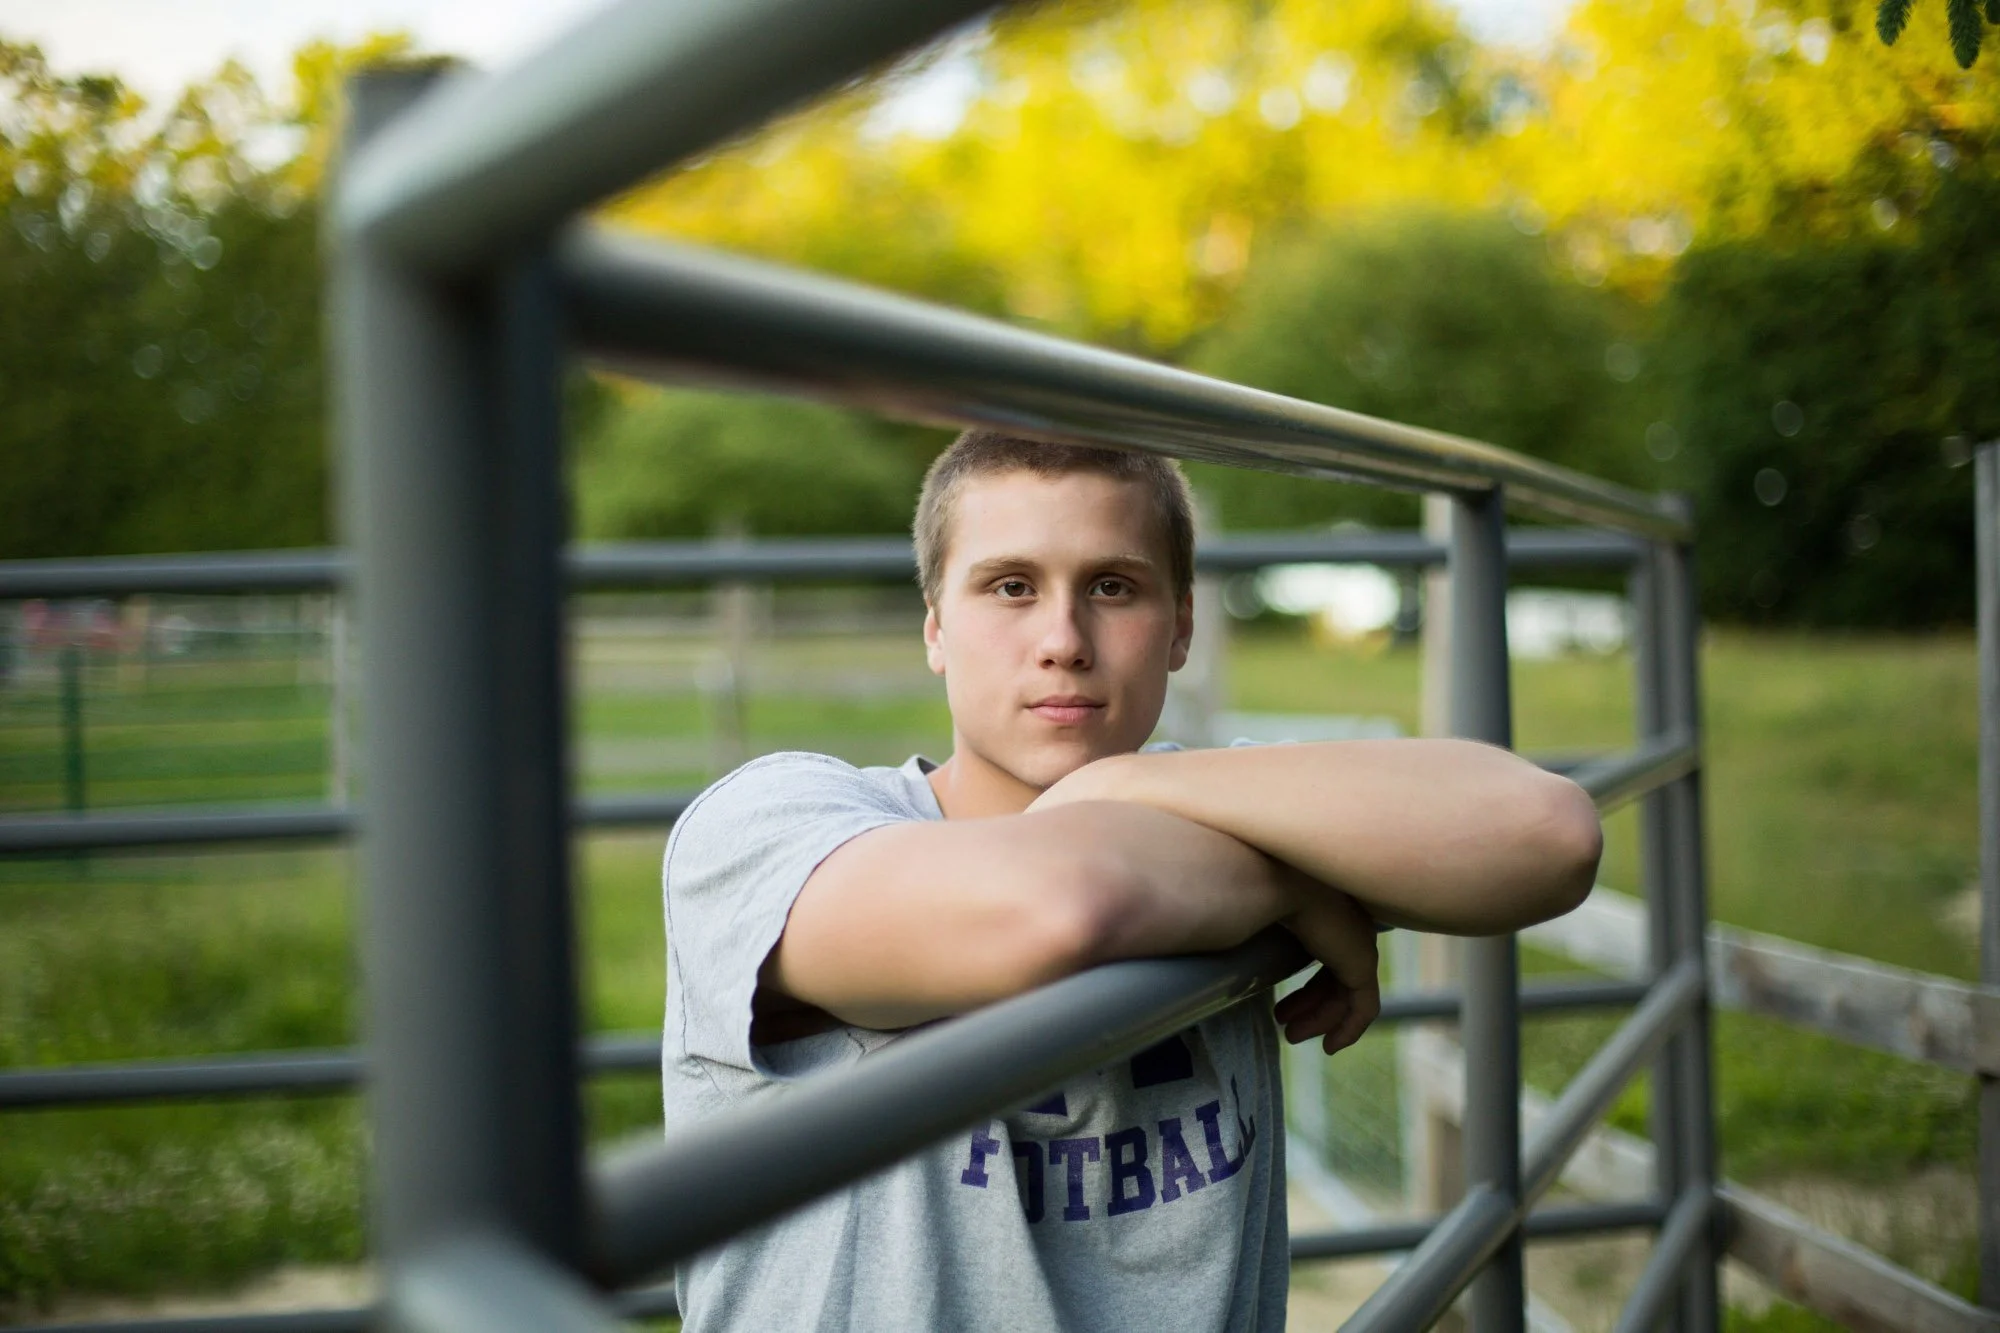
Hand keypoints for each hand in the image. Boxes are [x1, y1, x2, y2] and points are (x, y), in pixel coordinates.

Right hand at [1272, 890, 1380, 1054]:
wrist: (1277, 879)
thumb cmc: (1257, 886)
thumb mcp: (1260, 912)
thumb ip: (1259, 929)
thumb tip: (1230, 943)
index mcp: (1329, 910)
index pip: (1325, 955)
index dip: (1307, 988)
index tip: (1281, 1008)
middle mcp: (1350, 925)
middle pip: (1334, 977)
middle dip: (1309, 1005)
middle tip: (1283, 1025)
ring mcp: (1359, 944)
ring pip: (1346, 995)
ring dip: (1319, 1020)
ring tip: (1291, 1036)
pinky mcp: (1362, 964)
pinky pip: (1363, 1007)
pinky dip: (1349, 1029)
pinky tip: (1330, 1047)